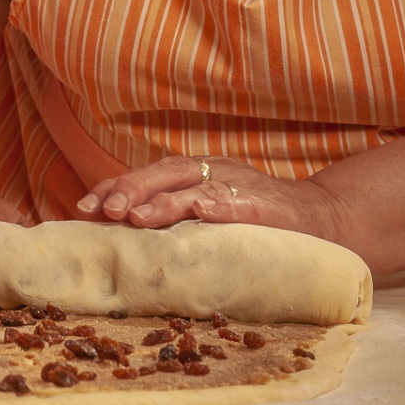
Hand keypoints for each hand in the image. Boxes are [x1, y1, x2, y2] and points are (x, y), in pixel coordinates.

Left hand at [74, 154, 342, 241]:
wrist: (321, 220)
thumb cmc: (256, 222)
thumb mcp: (208, 215)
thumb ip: (174, 218)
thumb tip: (121, 232)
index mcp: (193, 174)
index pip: (145, 175)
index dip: (113, 188)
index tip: (83, 207)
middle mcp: (212, 172)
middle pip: (162, 172)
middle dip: (129, 189)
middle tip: (103, 211)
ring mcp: (237, 185)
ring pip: (193, 186)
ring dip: (162, 200)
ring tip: (135, 216)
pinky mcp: (263, 204)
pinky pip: (236, 202)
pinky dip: (216, 206)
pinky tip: (199, 213)